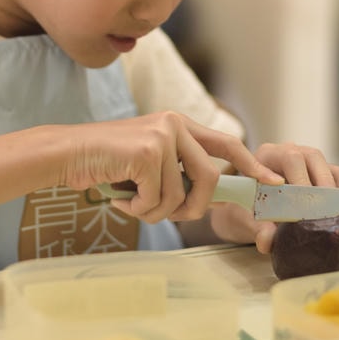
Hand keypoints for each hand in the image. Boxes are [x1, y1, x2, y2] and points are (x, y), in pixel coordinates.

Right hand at [59, 111, 282, 224]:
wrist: (66, 153)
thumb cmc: (105, 163)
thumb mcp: (149, 161)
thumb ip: (178, 171)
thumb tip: (209, 198)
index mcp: (179, 124)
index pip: (227, 144)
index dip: (251, 166)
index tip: (272, 183)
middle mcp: (175, 124)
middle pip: (211, 177)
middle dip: (195, 207)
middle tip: (172, 215)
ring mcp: (162, 136)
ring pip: (181, 196)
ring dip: (156, 212)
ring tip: (132, 203)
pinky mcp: (147, 152)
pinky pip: (157, 200)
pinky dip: (137, 209)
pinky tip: (119, 197)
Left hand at [210, 142, 338, 253]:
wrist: (249, 210)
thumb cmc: (247, 210)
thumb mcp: (245, 219)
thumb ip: (255, 228)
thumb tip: (268, 241)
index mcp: (267, 156)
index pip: (289, 157)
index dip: (300, 178)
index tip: (304, 203)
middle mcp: (291, 152)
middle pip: (313, 157)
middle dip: (321, 184)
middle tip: (324, 211)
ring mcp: (310, 162)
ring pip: (331, 167)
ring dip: (338, 191)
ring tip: (338, 214)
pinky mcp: (325, 174)